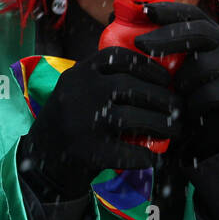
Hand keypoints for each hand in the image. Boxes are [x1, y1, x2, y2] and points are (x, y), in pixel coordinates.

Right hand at [22, 47, 181, 198]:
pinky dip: (148, 156)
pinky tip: (157, 158)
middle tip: (179, 108)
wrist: (39, 161)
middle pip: (132, 87)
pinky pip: (129, 152)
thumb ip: (105, 78)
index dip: (149, 67)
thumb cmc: (69, 122)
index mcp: (78, 73)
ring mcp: (83, 122)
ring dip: (161, 125)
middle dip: (162, 98)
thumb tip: (157, 72)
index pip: (119, 58)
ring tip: (175, 130)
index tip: (167, 79)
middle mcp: (79, 93)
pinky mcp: (88, 152)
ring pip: (134, 118)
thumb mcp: (78, 90)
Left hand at [136, 2, 218, 159]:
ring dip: (181, 83)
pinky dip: (193, 106)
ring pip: (199, 67)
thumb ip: (161, 50)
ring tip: (179, 96)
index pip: (193, 15)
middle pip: (198, 31)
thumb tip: (117, 20)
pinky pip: (206, 95)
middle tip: (139, 44)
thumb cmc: (192, 99)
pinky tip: (192, 113)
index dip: (170, 10)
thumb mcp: (176, 71)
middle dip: (166, 36)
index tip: (145, 10)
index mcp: (215, 37)